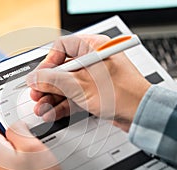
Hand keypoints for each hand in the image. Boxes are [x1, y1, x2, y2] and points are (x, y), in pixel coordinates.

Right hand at [27, 34, 150, 130]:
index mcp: (92, 47)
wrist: (141, 114)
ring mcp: (93, 78)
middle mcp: (92, 61)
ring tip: (41, 108)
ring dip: (52, 97)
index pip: (62, 47)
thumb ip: (53, 80)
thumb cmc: (123, 94)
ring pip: (66, 84)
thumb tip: (34, 78)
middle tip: (37, 95)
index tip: (40, 76)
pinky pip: (73, 95)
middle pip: (61, 69)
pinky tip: (52, 112)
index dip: (48, 62)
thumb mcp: (80, 86)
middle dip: (47, 84)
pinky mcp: (94, 92)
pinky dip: (62, 104)